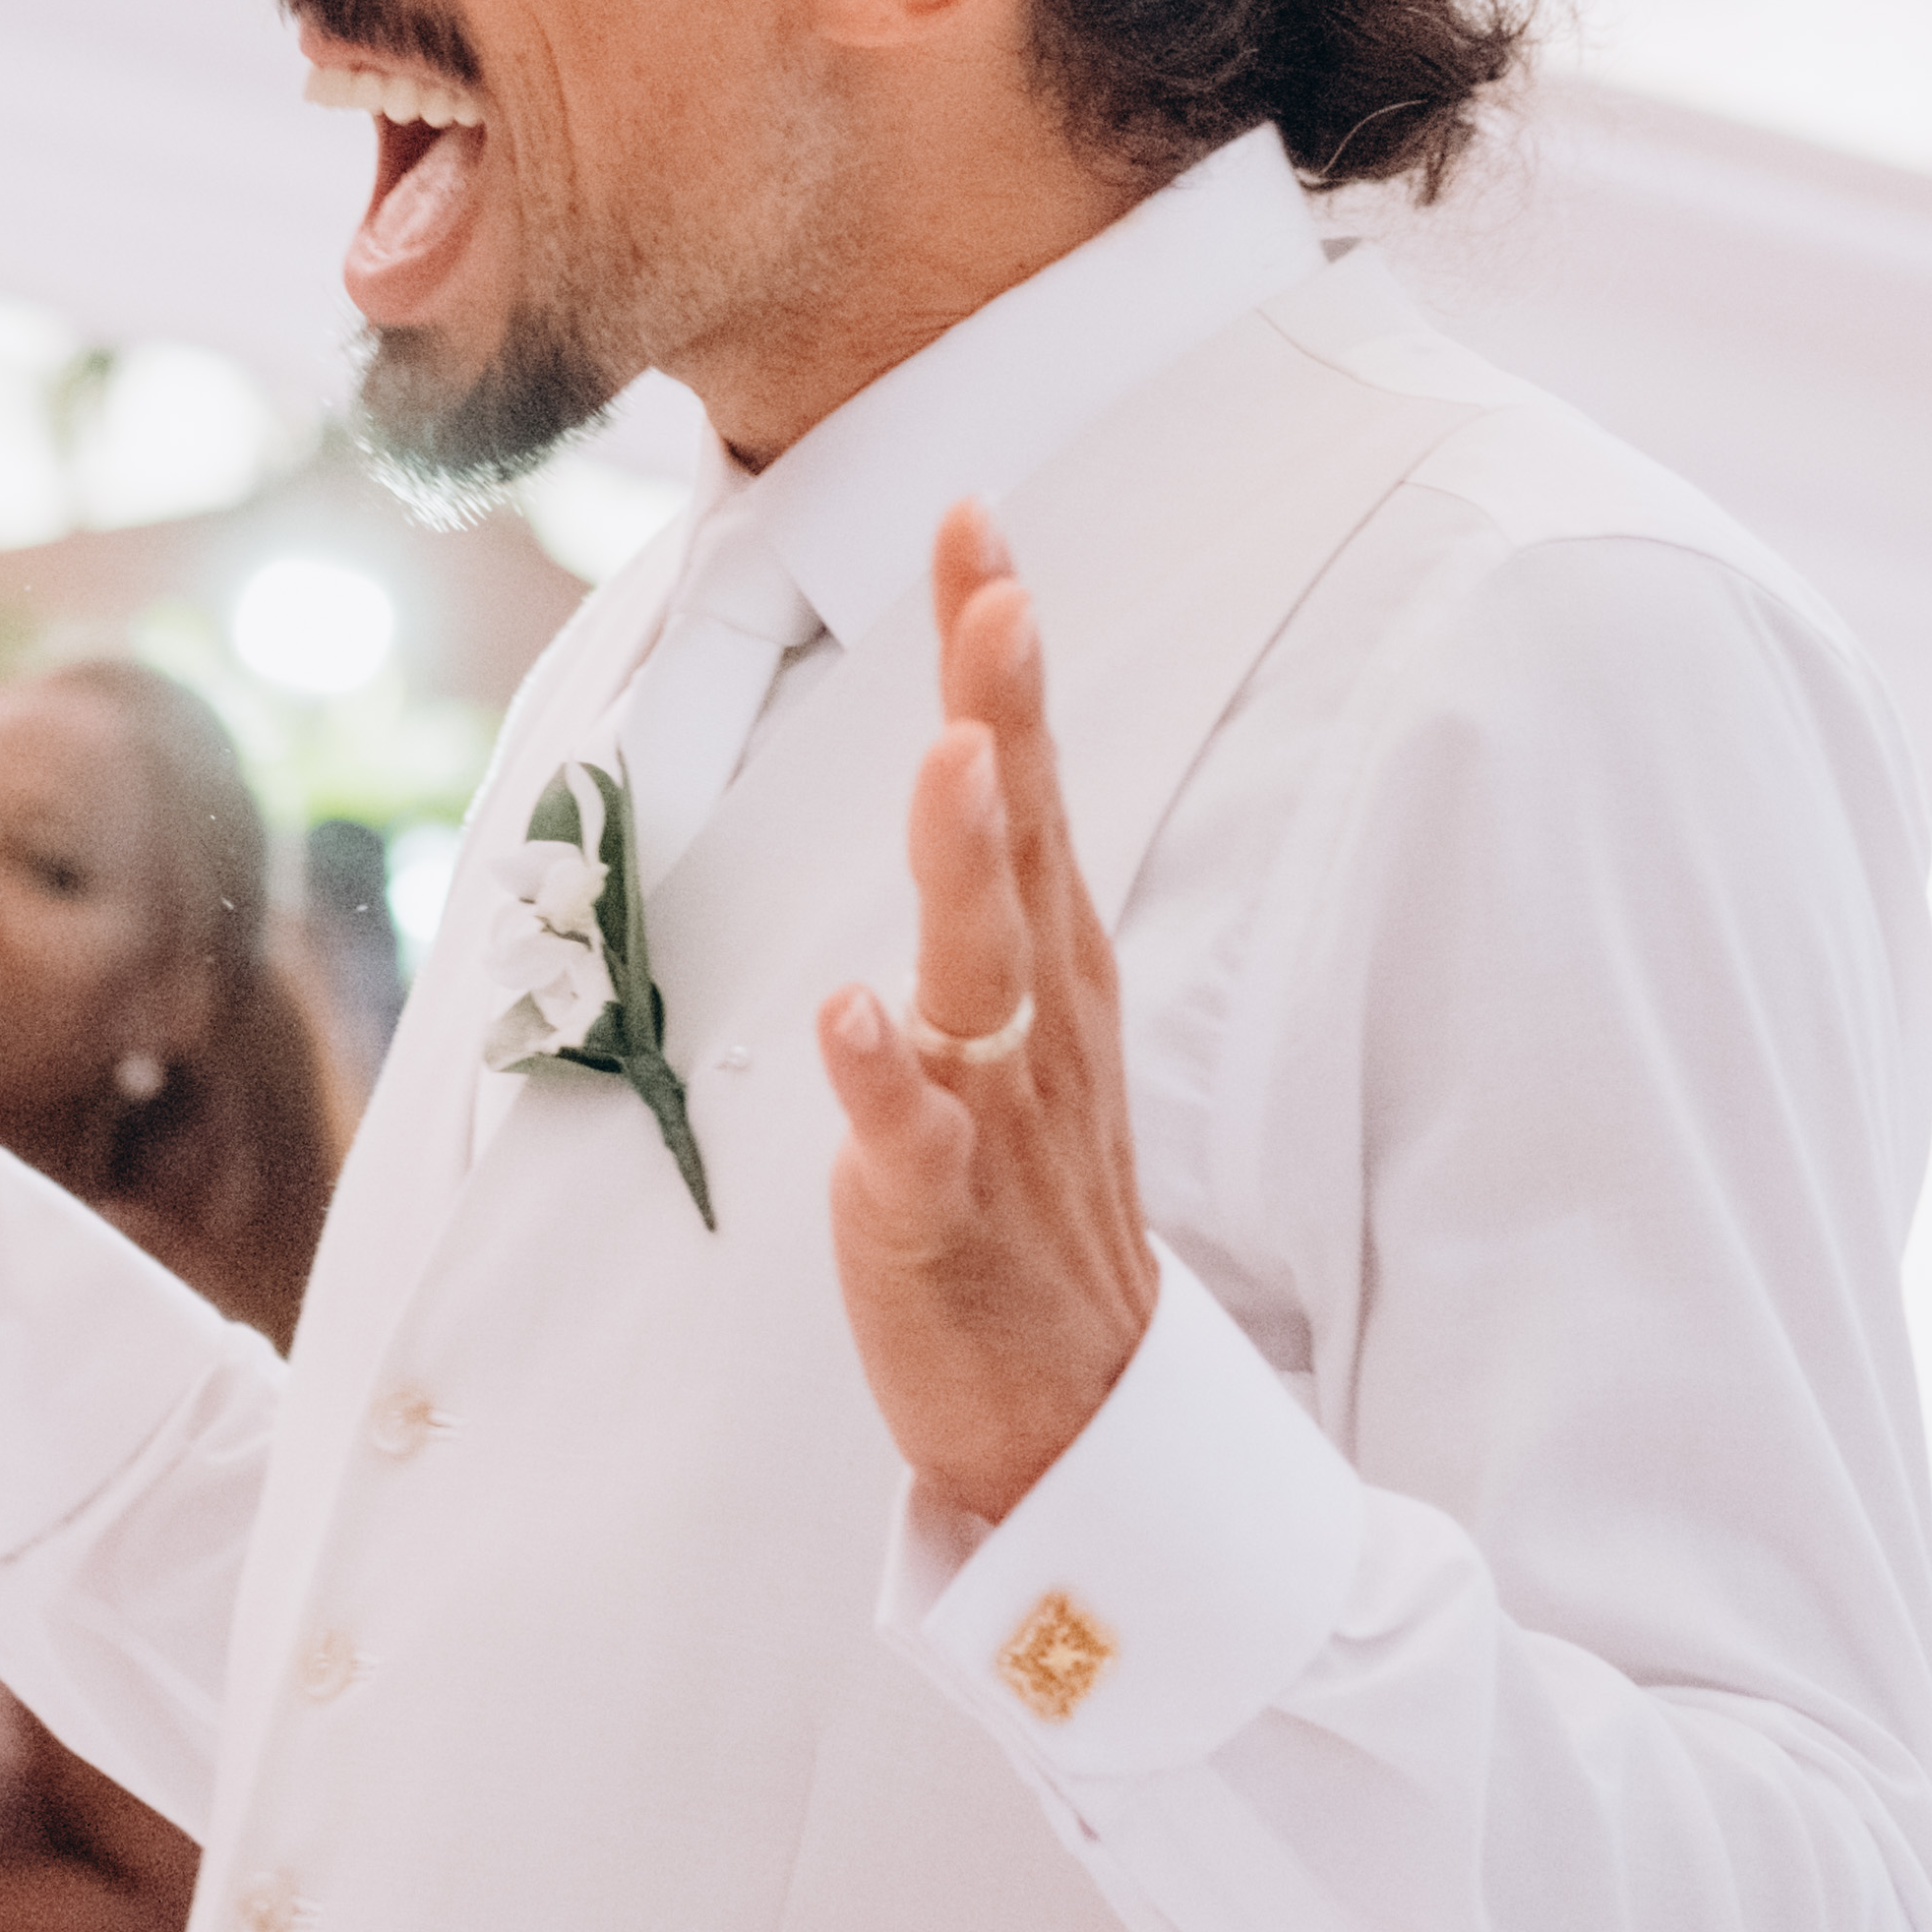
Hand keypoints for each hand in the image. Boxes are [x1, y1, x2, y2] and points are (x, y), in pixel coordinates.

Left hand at [812, 501, 1167, 1533]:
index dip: (998, 648)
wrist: (1076, 1413)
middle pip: (1019, 836)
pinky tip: (855, 1011)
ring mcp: (996, 1110)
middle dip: (1003, 708)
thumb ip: (992, 878)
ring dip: (965, 863)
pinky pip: (912, 1137)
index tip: (979, 519)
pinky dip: (884, 1075)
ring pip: (979, 968)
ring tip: (949, 760)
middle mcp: (1034, 1014)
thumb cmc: (1028, 1194)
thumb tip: (970, 727)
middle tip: (999, 586)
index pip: (1025, 772)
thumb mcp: (1018, 1013)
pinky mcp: (940, 1211)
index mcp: (1045, 958)